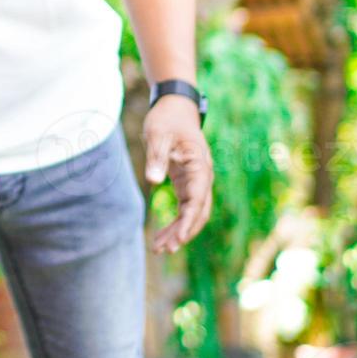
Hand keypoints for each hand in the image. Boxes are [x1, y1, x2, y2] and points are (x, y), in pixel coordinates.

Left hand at [143, 96, 213, 253]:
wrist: (175, 107)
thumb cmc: (166, 119)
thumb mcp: (157, 134)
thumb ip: (156, 157)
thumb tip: (153, 181)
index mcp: (200, 166)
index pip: (197, 199)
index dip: (189, 221)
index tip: (179, 239)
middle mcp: (203, 176)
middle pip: (198, 212)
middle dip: (183, 232)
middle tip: (164, 250)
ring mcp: (196, 181)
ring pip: (192, 213)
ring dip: (179, 231)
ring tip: (159, 248)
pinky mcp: (187, 182)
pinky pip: (185, 207)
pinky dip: (176, 222)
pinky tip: (163, 235)